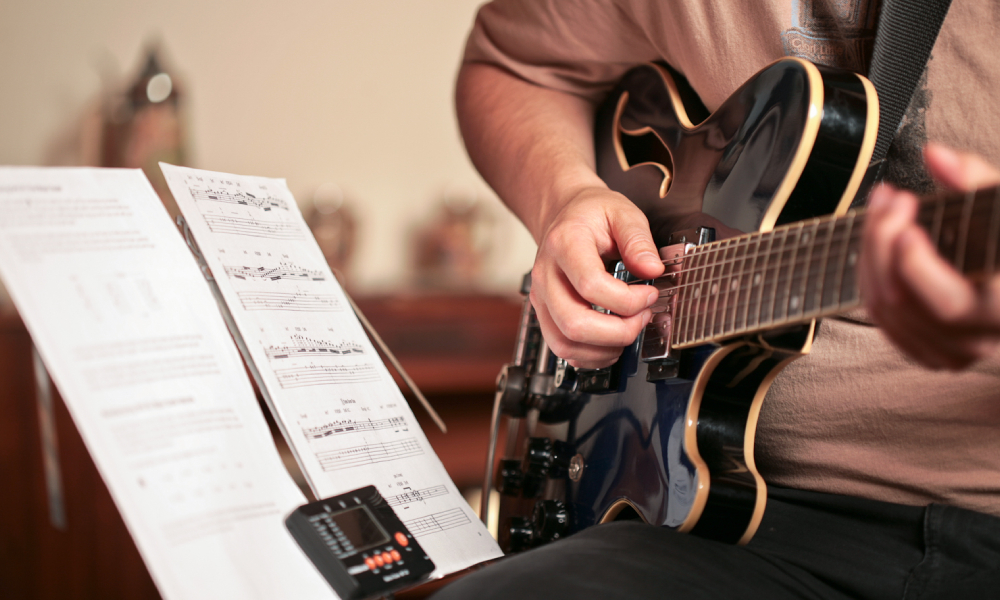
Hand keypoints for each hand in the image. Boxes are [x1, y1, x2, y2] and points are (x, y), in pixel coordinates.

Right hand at [530, 185, 664, 368]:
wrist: (564, 214)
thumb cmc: (592, 214)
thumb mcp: (622, 213)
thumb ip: (638, 240)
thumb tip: (653, 269)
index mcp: (564, 244)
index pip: (591, 285)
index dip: (627, 300)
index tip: (649, 294)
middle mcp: (546, 275)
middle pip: (574, 323)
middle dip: (618, 332)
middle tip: (642, 318)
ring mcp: (541, 298)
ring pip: (565, 343)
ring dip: (605, 348)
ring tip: (629, 330)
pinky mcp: (545, 314)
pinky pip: (562, 349)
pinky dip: (591, 355)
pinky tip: (612, 341)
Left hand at [860, 143, 999, 368]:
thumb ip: (974, 178)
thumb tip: (934, 154)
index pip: (947, 304)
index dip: (915, 267)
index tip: (906, 224)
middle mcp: (979, 340)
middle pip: (901, 300)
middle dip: (882, 243)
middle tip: (888, 196)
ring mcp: (951, 352)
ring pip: (882, 309)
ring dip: (870, 252)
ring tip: (884, 206)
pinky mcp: (929, 351)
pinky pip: (880, 318)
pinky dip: (871, 274)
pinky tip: (881, 238)